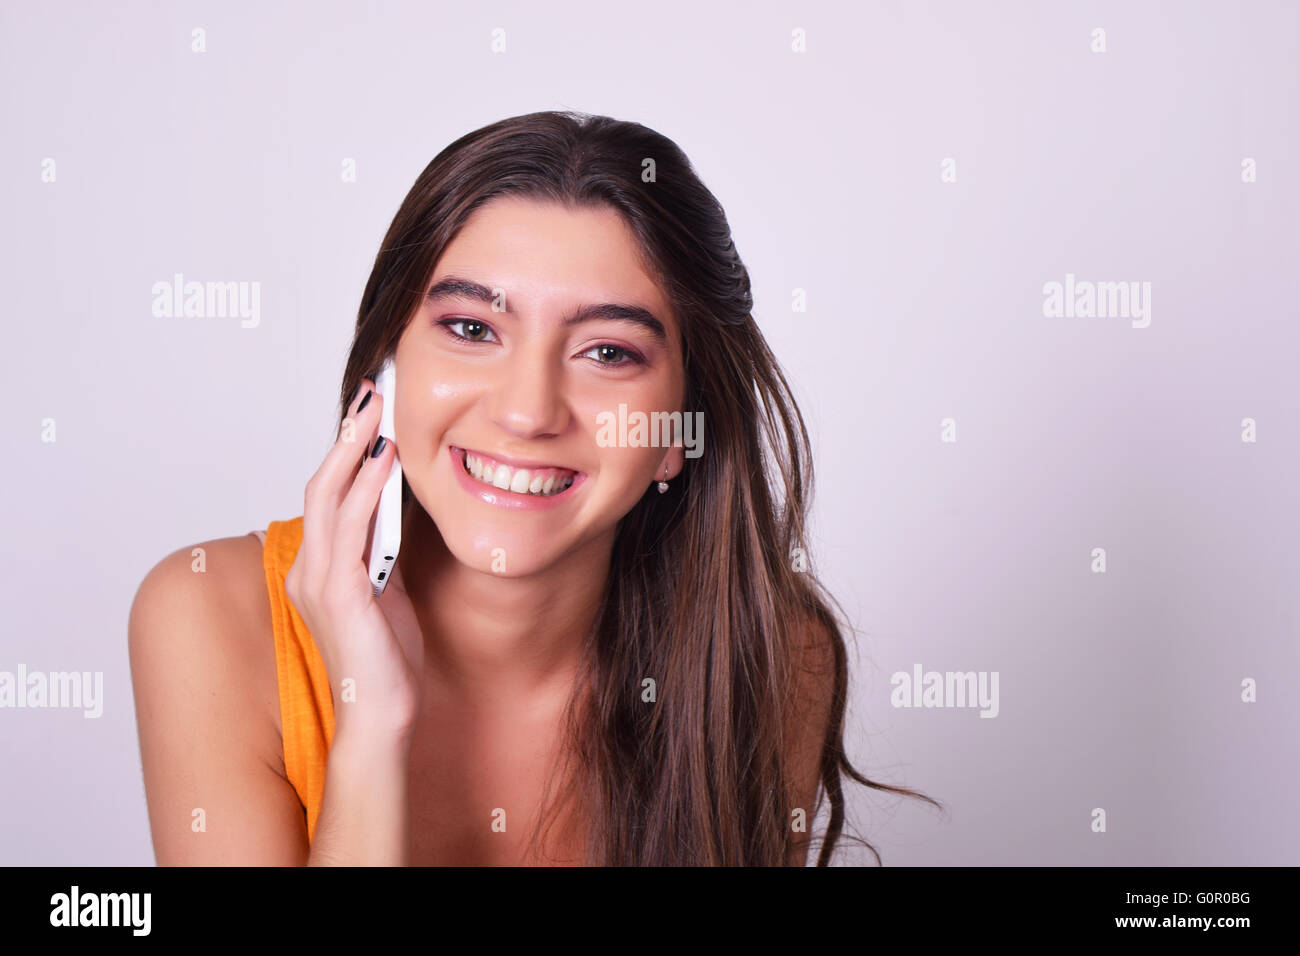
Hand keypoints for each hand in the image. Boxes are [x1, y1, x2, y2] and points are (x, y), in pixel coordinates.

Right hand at [285, 379, 424, 739]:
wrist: (381, 714)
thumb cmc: (387, 659)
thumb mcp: (387, 591)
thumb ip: (384, 551)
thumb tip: (400, 507)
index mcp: (318, 566)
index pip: (329, 494)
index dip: (347, 450)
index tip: (370, 411)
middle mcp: (309, 567)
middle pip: (322, 484)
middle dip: (347, 434)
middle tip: (373, 392)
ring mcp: (320, 580)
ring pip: (330, 498)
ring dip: (355, 449)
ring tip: (378, 411)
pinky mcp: (341, 596)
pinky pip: (352, 531)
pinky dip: (368, 491)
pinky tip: (386, 463)